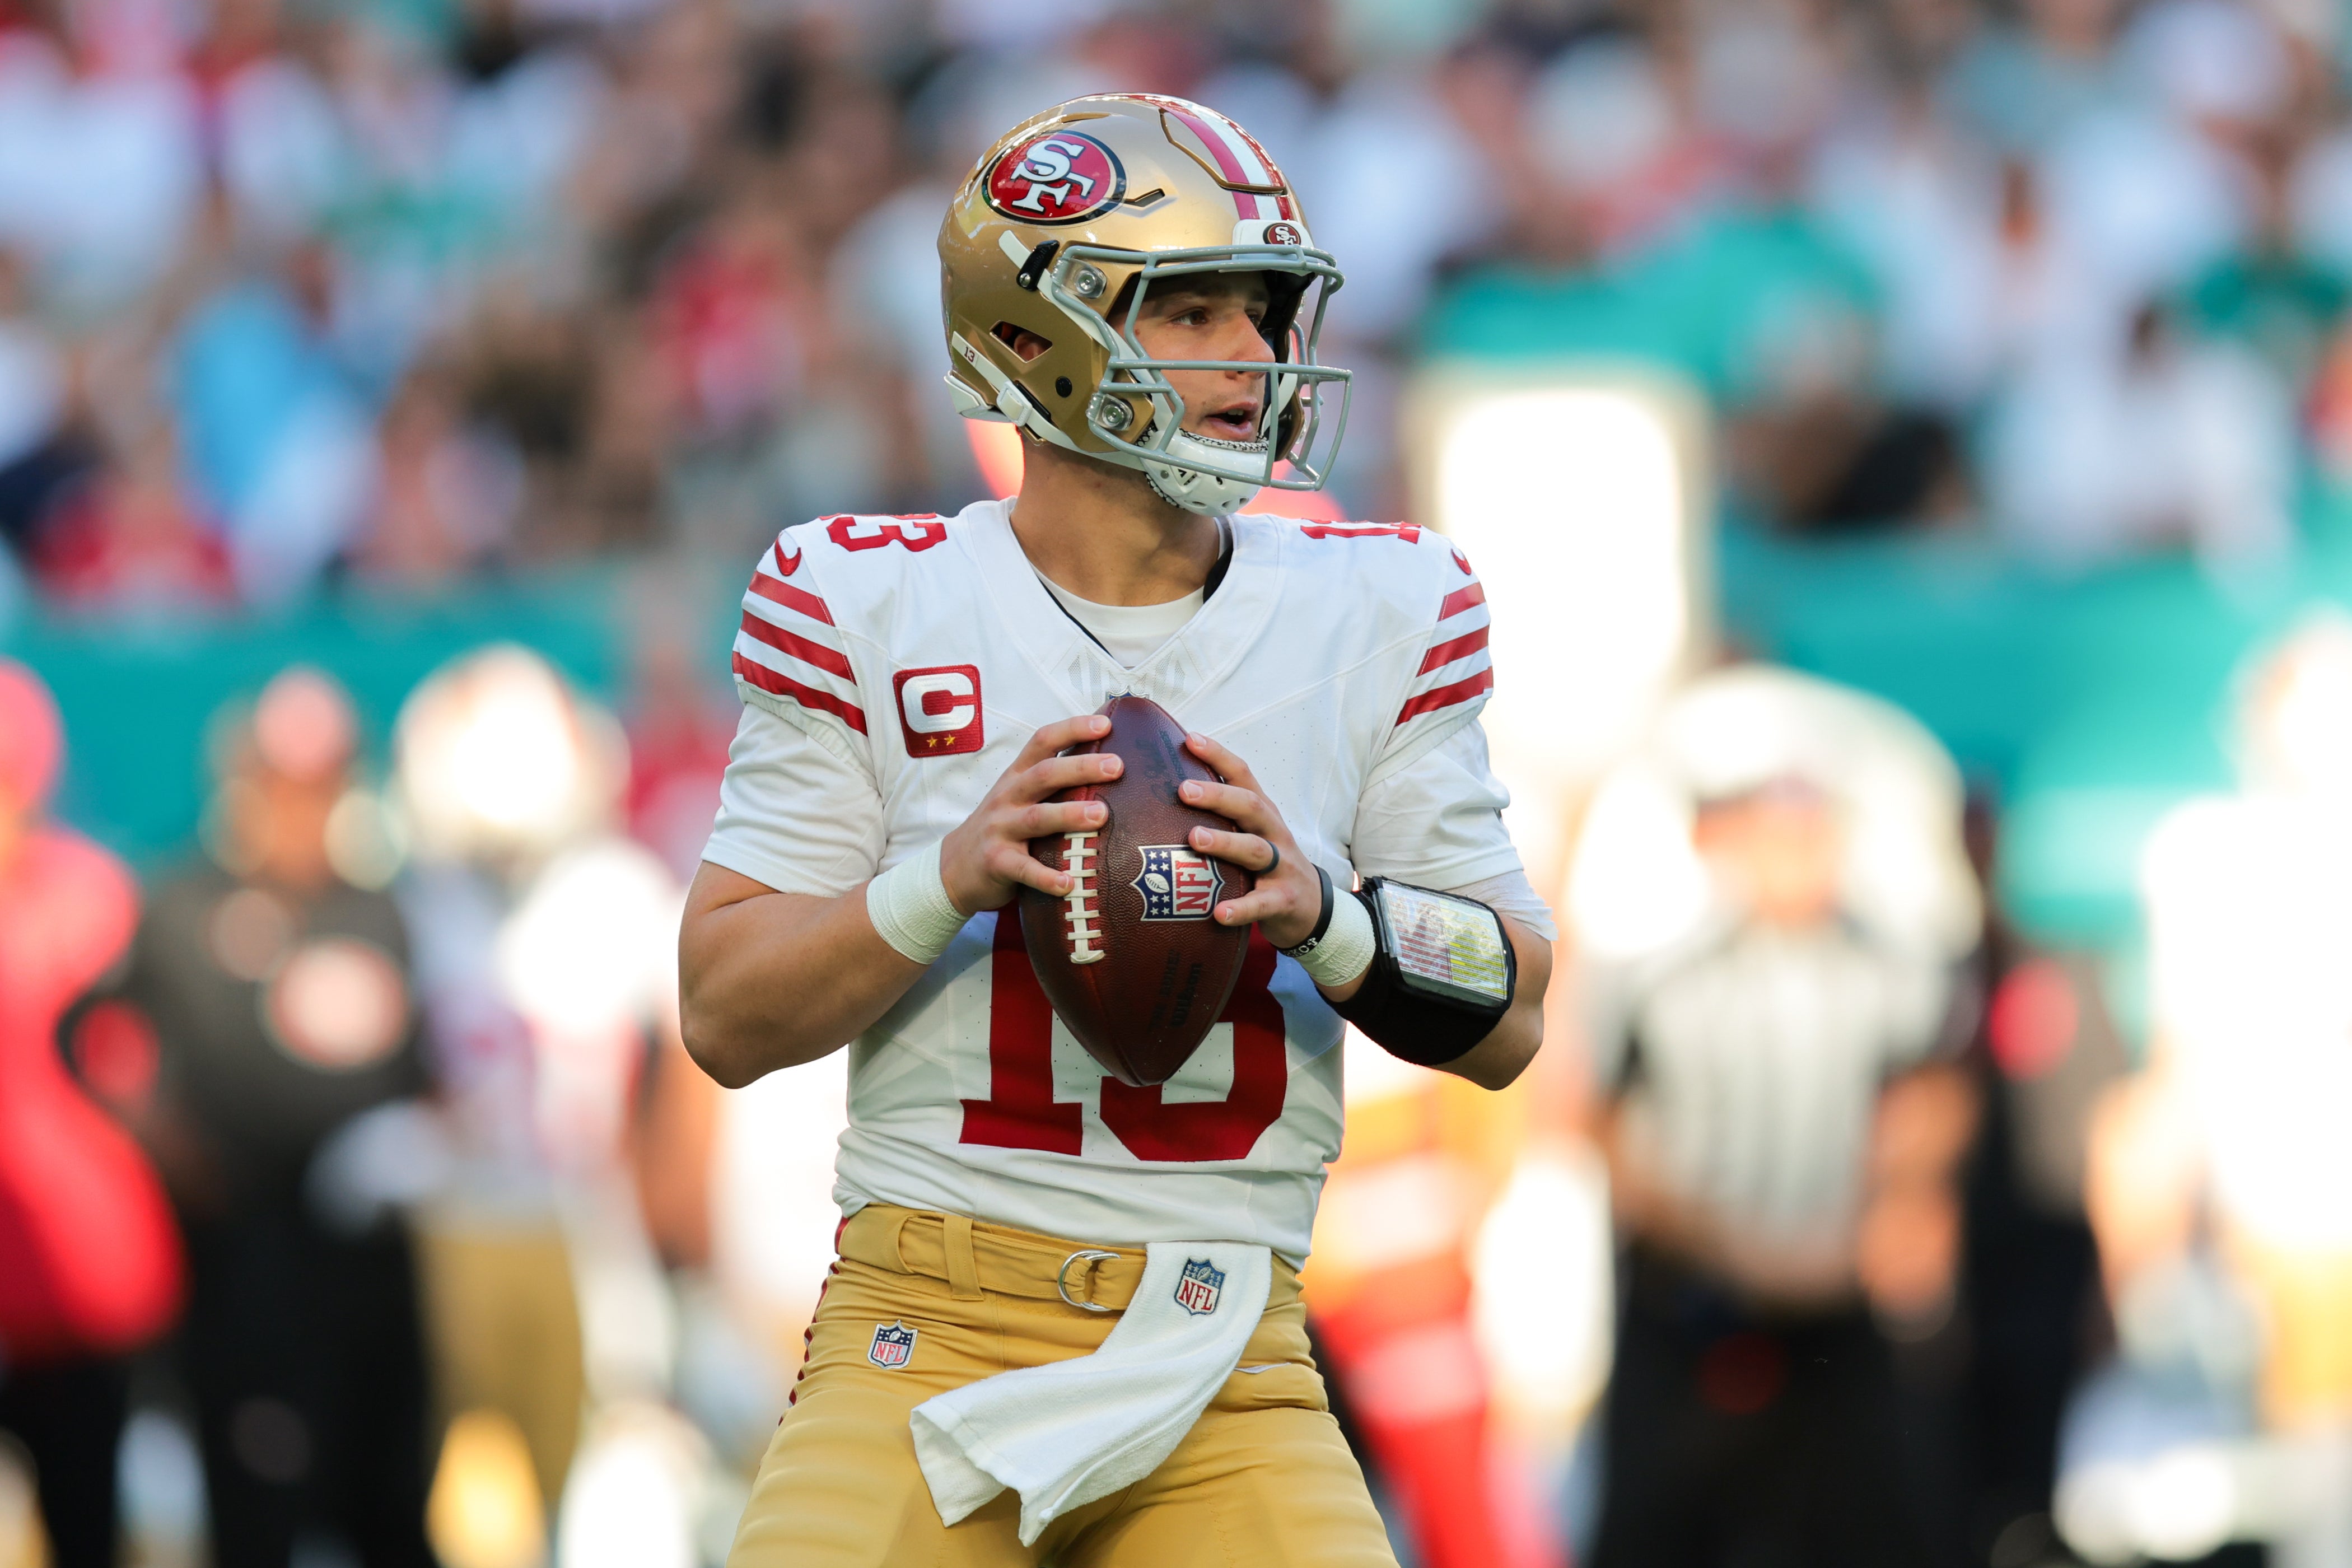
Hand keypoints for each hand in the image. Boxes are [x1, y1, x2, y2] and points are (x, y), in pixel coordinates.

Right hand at [938, 715, 1122, 914]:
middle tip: (1116, 766)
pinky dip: (1047, 877)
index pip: (1042, 741)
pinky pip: (1024, 869)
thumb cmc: (1002, 827)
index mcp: (1017, 776)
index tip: (1104, 725)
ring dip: (1069, 815)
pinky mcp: (996, 862)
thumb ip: (1051, 783)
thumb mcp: (1019, 797)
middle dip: (1080, 767)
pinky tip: (1069, 883)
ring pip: (1037, 818)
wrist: (955, 867)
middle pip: (1044, 774)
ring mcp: (1000, 828)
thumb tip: (1107, 767)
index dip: (1072, 729)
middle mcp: (1008, 797)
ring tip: (1101, 816)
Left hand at [1178, 731, 1322, 949]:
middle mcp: (1273, 833)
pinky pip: (1262, 904)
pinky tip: (1218, 913)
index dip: (1219, 756)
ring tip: (1195, 839)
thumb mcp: (1252, 833)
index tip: (1189, 739)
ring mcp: (1281, 867)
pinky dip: (1241, 908)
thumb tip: (1169, 792)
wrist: (1312, 907)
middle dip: (1218, 796)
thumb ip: (1222, 815)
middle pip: (1250, 806)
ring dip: (1225, 843)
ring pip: (1255, 850)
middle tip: (1183, 790)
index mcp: (1262, 813)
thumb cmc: (1268, 863)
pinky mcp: (1283, 900)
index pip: (1243, 776)